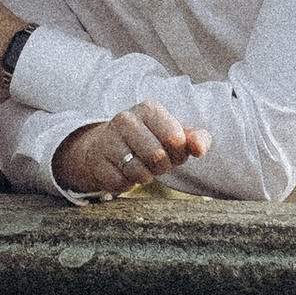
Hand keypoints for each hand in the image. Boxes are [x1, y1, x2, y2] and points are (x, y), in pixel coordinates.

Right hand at [55, 102, 208, 196]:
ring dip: (145, 177)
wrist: (105, 147)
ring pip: (138, 172)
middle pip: (157, 157)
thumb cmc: (149, 141)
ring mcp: (107, 139)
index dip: (178, 153)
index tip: (171, 150)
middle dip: (162, 167)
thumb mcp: (174, 136)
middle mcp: (125, 119)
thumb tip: (200, 149)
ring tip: (140, 167)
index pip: (176, 139)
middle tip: (155, 162)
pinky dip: (127, 184)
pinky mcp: (96, 161)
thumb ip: (196, 139)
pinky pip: (121, 184)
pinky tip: (123, 172)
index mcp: (149, 110)